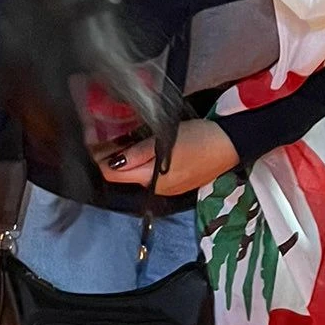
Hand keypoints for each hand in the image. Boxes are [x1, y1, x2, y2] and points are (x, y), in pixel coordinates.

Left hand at [97, 118, 238, 196]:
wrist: (233, 144)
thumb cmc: (199, 139)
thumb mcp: (165, 141)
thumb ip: (136, 154)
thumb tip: (110, 164)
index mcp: (150, 179)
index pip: (113, 175)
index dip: (99, 159)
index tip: (90, 141)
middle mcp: (156, 189)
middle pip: (123, 176)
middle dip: (110, 158)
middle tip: (100, 135)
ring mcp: (168, 188)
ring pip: (137, 174)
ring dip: (125, 160)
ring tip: (117, 138)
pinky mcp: (178, 181)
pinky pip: (151, 174)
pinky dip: (141, 162)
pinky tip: (140, 149)